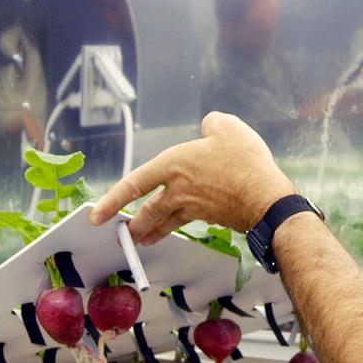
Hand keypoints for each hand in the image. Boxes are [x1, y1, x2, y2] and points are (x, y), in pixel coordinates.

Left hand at [90, 111, 294, 243]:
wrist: (266, 199)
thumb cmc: (244, 163)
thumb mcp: (226, 127)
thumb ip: (211, 123)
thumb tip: (207, 128)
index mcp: (172, 166)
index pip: (133, 184)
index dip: (111, 200)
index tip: (97, 216)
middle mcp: (177, 190)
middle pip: (147, 212)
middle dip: (134, 225)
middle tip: (125, 233)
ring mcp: (193, 207)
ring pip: (165, 222)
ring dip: (152, 232)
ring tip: (144, 239)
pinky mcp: (210, 217)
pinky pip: (188, 222)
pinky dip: (180, 225)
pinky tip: (184, 224)